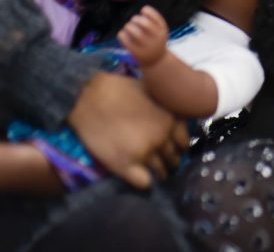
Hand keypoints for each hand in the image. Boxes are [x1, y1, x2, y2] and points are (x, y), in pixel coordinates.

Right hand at [67, 72, 187, 188]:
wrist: (90, 97)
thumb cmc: (120, 90)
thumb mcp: (154, 94)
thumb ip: (168, 110)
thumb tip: (176, 123)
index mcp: (170, 121)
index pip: (184, 144)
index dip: (178, 147)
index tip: (173, 149)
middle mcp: (162, 139)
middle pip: (173, 159)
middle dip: (169, 161)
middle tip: (162, 162)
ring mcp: (145, 153)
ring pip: (161, 172)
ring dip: (158, 173)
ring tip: (152, 171)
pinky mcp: (125, 165)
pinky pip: (144, 183)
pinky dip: (144, 182)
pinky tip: (139, 177)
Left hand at [117, 6, 168, 66]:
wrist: (156, 61)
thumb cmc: (156, 41)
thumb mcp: (160, 31)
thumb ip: (154, 20)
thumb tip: (144, 9)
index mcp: (162, 32)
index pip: (156, 18)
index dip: (148, 11)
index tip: (143, 10)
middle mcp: (156, 39)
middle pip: (145, 24)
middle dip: (136, 19)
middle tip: (133, 20)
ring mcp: (146, 47)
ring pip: (135, 32)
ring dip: (128, 26)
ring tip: (128, 27)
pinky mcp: (136, 53)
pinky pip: (125, 40)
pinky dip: (122, 34)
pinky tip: (123, 34)